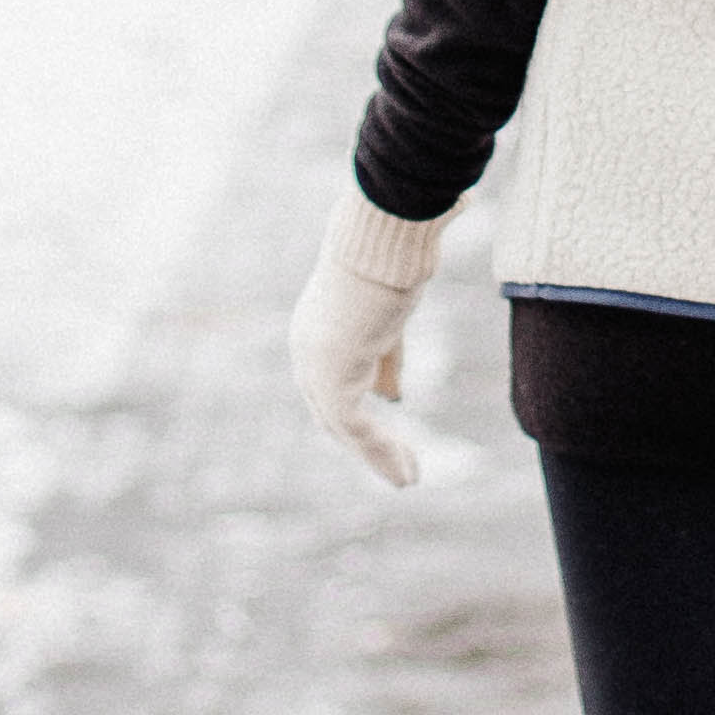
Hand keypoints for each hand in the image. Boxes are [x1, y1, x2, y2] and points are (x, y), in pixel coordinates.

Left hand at [289, 191, 442, 486]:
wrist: (384, 236)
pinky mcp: (331, 377)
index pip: (333, 381)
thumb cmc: (393, 253)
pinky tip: (405, 471)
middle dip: (366, 442)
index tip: (394, 430)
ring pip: (342, 426)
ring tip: (407, 478)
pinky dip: (379, 454)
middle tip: (400, 466)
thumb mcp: (390, 309)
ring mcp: (315, 364)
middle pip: (330, 410)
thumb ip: (389, 349)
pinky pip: (355, 428)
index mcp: (316, 326)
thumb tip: (396, 393)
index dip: (361, 410)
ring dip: (377, 456)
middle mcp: (307, 348)